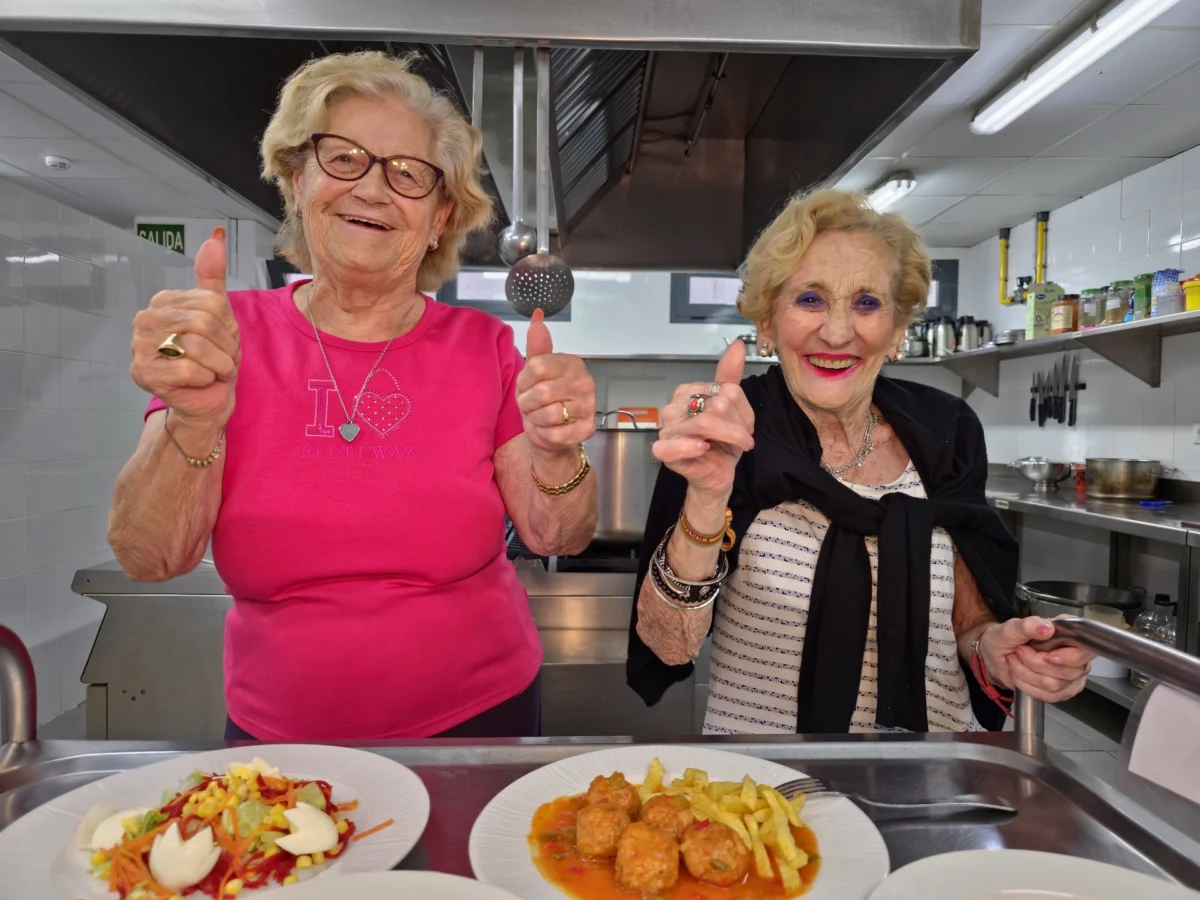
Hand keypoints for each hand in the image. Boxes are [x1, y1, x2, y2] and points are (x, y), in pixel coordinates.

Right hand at [130, 228, 239, 426]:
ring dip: (219, 364)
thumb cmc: (213, 357)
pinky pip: (189, 370)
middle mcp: (145, 320)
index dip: (228, 325)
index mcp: (163, 301)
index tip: (224, 340)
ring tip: (214, 370)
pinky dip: (206, 379)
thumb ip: (213, 276)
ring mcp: (139, 347)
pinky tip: (201, 382)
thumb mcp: (219, 314)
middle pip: (204, 323)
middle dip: (225, 346)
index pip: (211, 302)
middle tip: (222, 359)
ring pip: (196, 346)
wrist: (208, 398)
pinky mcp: (143, 373)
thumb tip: (216, 236)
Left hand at [516, 308, 596, 453]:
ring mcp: (588, 407)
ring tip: (539, 416)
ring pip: (546, 414)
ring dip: (535, 419)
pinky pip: (553, 434)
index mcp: (572, 363)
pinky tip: (548, 429)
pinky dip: (543, 434)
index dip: (523, 381)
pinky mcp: (586, 429)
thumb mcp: (537, 370)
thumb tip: (537, 315)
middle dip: (526, 403)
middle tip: (530, 404)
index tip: (525, 385)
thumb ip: (537, 345)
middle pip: (540, 393)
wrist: (553, 430)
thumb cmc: (544, 398)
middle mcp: (585, 382)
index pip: (536, 366)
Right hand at [653, 341, 754, 504]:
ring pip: (705, 423)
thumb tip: (736, 344)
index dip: (742, 409)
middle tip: (743, 439)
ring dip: (730, 437)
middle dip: (739, 424)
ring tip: (738, 446)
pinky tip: (705, 449)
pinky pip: (674, 446)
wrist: (716, 474)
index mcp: (687, 392)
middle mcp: (673, 407)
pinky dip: (692, 447)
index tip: (745, 424)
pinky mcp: (663, 451)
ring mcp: (667, 429)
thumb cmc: (722, 443)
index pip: (725, 389)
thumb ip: (730, 377)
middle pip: (718, 404)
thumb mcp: (733, 409)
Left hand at [977, 616, 1093, 702]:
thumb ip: (1027, 626)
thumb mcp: (1009, 629)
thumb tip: (1047, 628)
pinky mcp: (1064, 690)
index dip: (1069, 657)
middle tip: (1018, 652)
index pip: (1084, 649)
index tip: (1048, 657)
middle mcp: (1076, 653)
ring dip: (1027, 674)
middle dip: (1035, 664)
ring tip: (1014, 661)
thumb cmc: (1005, 638)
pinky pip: (1050, 696)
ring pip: (1056, 685)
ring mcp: (1072, 674)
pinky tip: (1019, 676)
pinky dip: (1029, 687)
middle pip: (1068, 671)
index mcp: (1068, 632)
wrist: (995, 656)